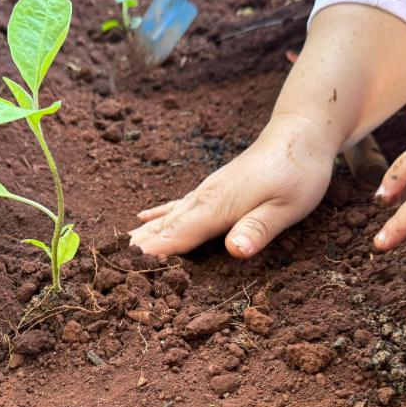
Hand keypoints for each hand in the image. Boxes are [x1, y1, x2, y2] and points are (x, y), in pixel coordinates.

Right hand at [129, 115, 335, 256]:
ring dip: (141, 235)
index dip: (151, 256)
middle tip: (106, 268)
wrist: (299, 134)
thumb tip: (235, 251)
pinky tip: (141, 218)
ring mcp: (205, 192)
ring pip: (164, 218)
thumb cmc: (298, 173)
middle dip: (136, 249)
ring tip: (115, 249)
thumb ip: (258, 229)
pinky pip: (176, 206)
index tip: (123, 272)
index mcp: (217, 207)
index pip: (177, 237)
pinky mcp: (211, 189)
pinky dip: (157, 215)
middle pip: (163, 229)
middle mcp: (203, 199)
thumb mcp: (287, 207)